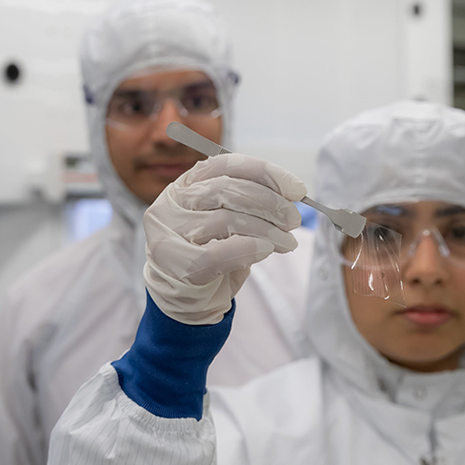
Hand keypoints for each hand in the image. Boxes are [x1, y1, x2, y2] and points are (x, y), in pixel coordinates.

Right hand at [144, 154, 305, 324]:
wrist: (185, 299)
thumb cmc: (209, 255)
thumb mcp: (226, 221)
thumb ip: (247, 204)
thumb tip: (289, 198)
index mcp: (184, 185)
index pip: (225, 165)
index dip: (264, 173)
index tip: (296, 190)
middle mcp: (170, 204)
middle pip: (226, 190)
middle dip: (269, 204)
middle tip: (293, 220)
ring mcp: (168, 234)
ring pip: (226, 220)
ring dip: (267, 230)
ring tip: (286, 242)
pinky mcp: (175, 265)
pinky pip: (219, 253)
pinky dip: (249, 249)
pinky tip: (265, 251)